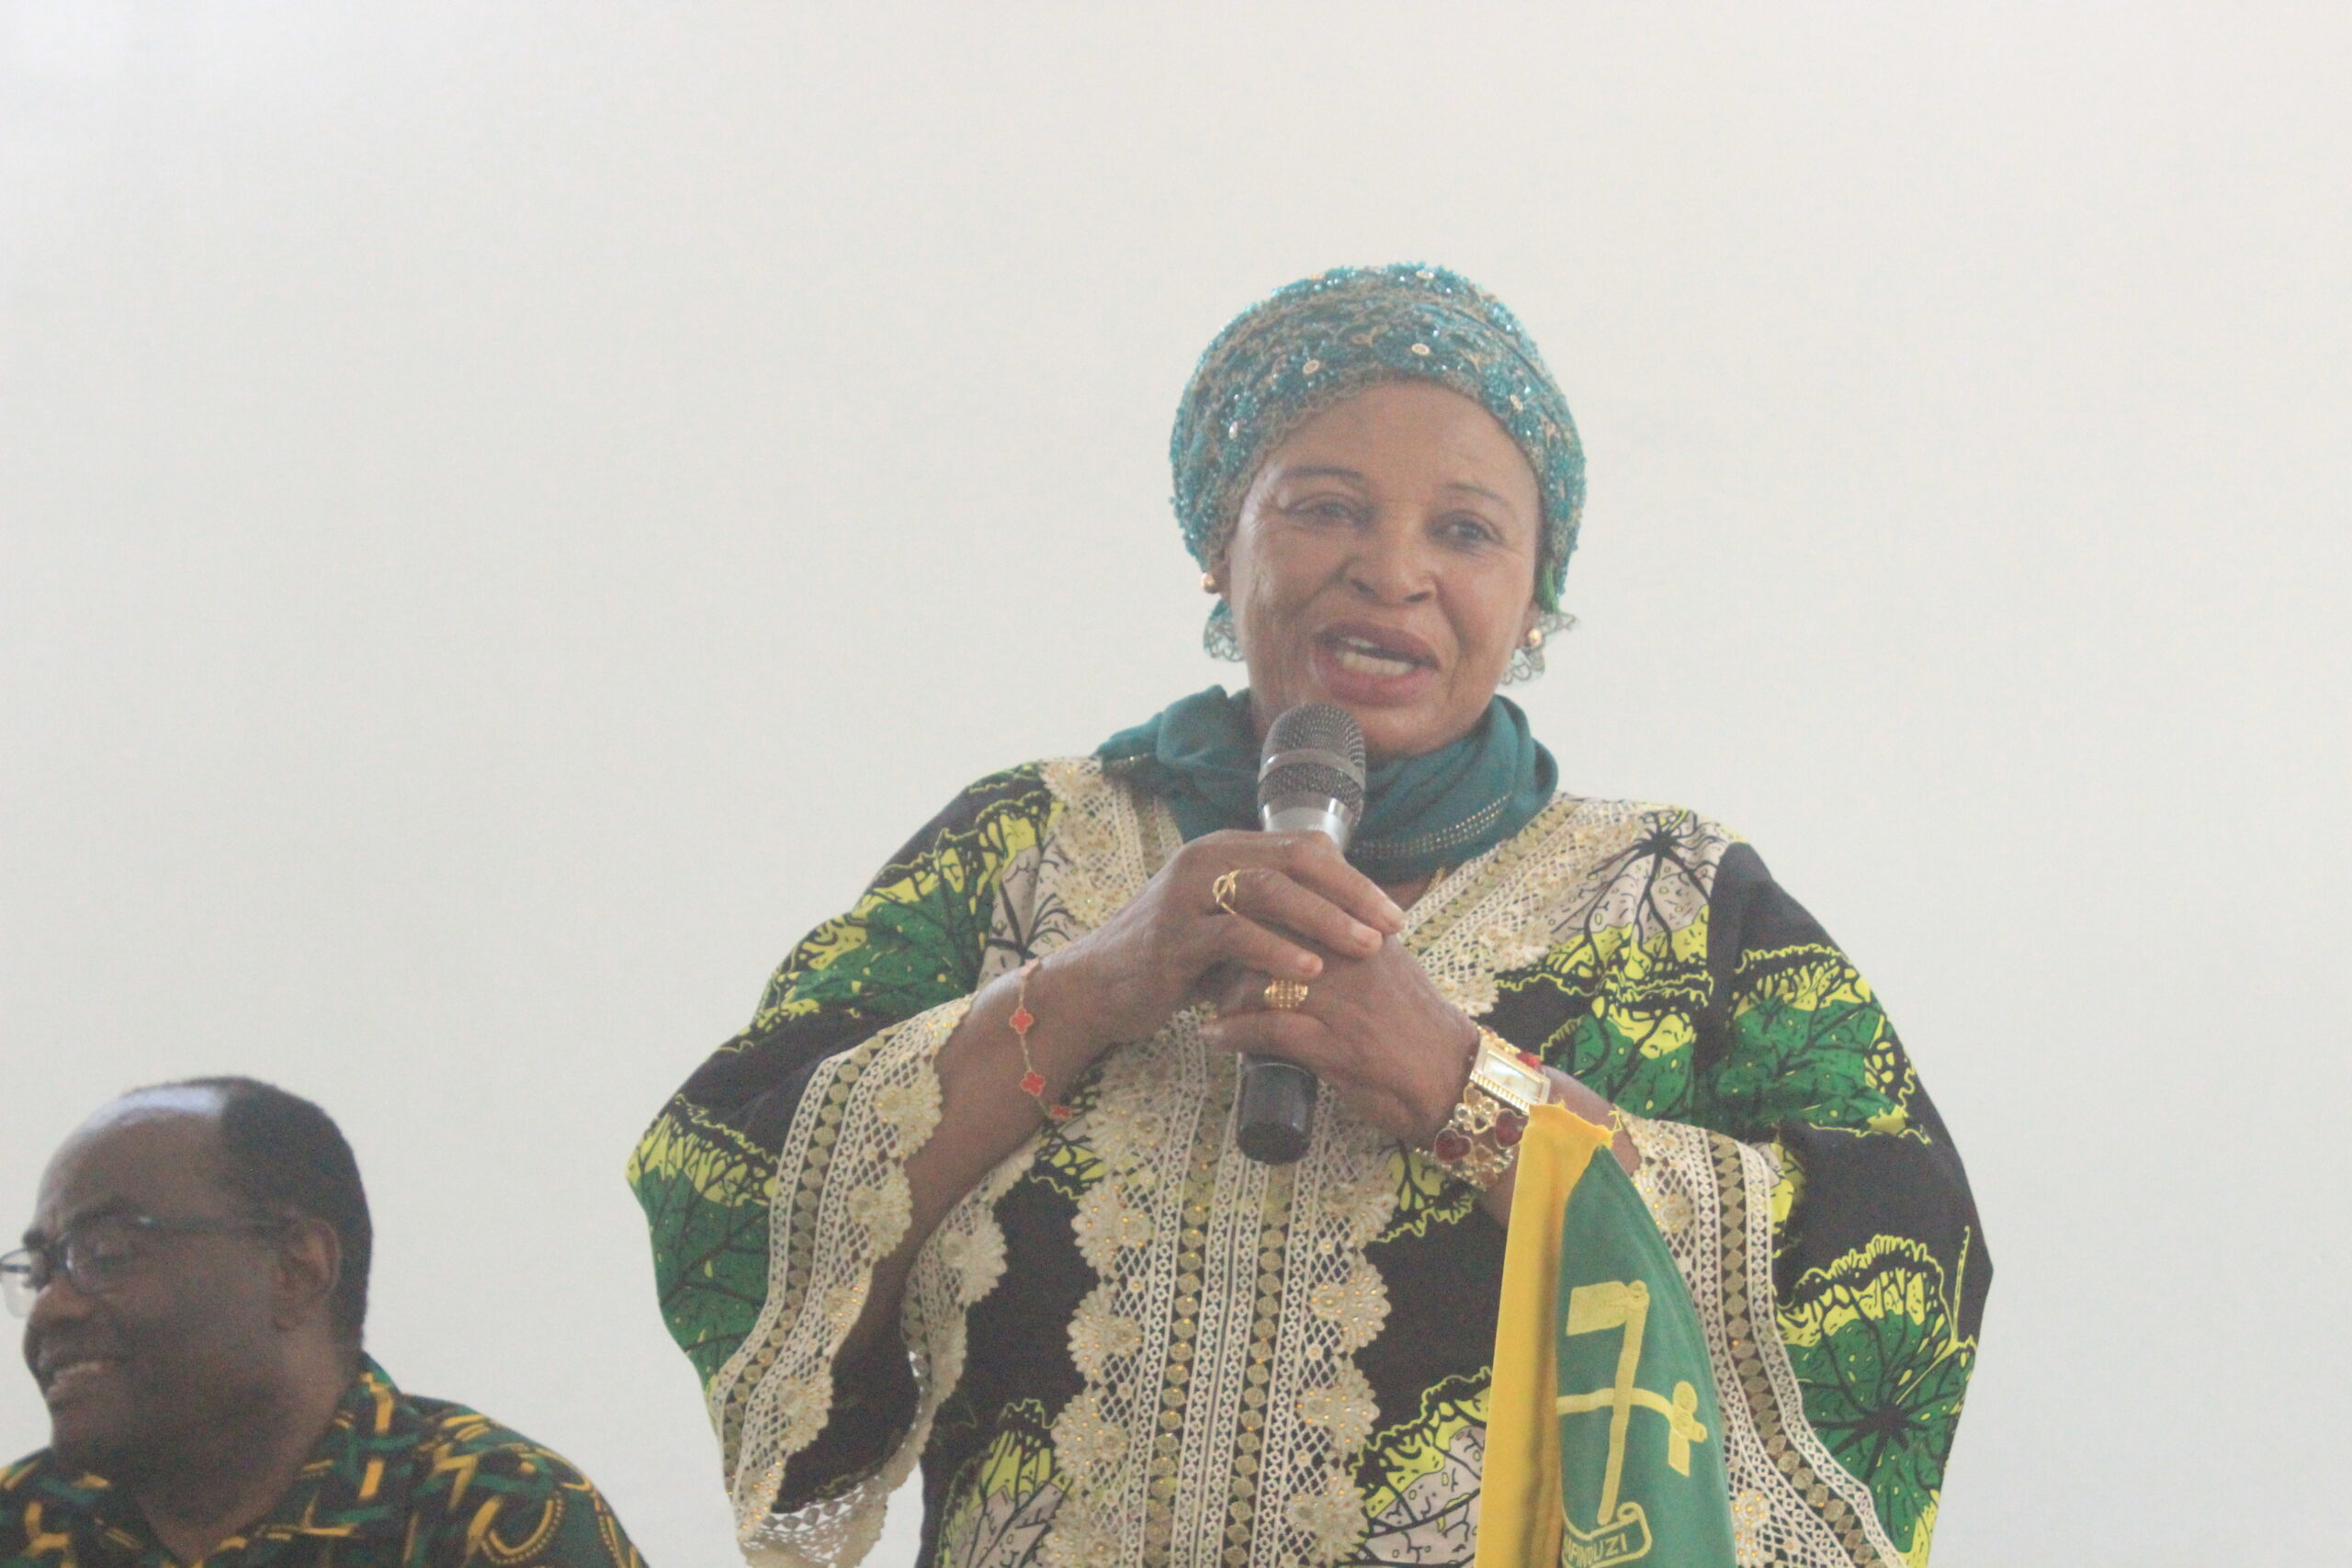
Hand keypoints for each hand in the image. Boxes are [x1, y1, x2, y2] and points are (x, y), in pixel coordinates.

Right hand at [1047, 830, 1405, 1054]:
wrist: (1100, 986)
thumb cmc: (1177, 959)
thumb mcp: (1229, 926)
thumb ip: (1274, 914)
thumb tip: (1348, 919)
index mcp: (1226, 849)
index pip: (1304, 847)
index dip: (1353, 877)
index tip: (1392, 911)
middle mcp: (1206, 859)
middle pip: (1293, 860)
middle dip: (1350, 893)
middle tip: (1393, 926)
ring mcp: (1185, 895)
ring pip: (1267, 890)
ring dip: (1323, 917)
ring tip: (1364, 946)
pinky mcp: (1171, 936)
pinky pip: (1233, 935)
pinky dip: (1276, 950)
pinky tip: (1309, 969)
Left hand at [1200, 935, 1477, 1145]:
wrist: (1452, 1079)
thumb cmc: (1417, 1024)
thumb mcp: (1388, 965)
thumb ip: (1351, 937)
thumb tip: (1308, 917)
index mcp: (1362, 934)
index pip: (1294, 901)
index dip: (1250, 910)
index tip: (1224, 921)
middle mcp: (1351, 960)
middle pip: (1268, 934)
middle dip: (1229, 947)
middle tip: (1207, 962)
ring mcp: (1343, 1003)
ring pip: (1261, 979)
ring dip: (1224, 992)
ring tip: (1209, 1001)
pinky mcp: (1336, 1047)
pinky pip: (1268, 1029)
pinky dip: (1232, 1032)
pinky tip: (1212, 1036)